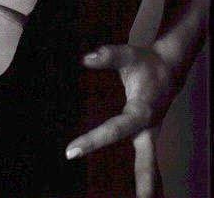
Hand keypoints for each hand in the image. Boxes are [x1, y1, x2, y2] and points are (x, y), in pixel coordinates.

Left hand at [65, 44, 180, 197]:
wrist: (169, 67)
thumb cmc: (146, 62)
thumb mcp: (129, 55)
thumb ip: (109, 56)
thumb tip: (86, 59)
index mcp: (142, 111)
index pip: (115, 130)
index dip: (93, 141)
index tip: (71, 152)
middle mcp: (149, 127)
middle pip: (146, 159)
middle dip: (142, 181)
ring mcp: (151, 133)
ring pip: (150, 164)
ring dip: (149, 185)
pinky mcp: (148, 134)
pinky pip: (148, 160)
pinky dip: (148, 177)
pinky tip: (145, 193)